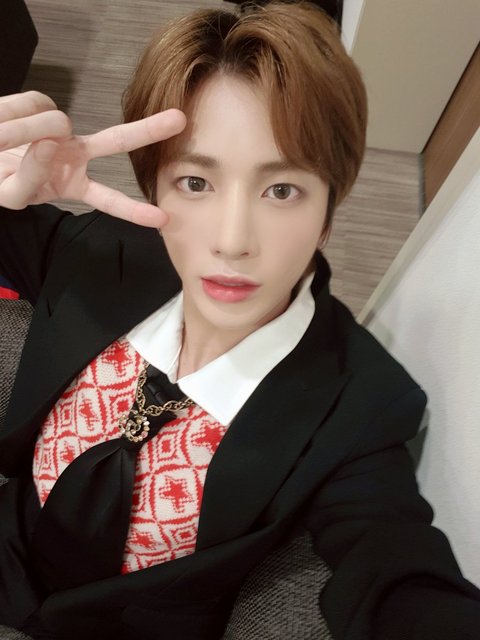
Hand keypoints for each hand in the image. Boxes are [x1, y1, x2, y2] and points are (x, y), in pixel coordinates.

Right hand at [0, 92, 185, 226]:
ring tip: (0, 141)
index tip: (161, 219)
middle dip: (146, 130)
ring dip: (22, 131)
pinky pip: (32, 105)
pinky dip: (14, 113)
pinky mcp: (43, 108)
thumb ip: (30, 177)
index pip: (107, 199)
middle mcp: (74, 157)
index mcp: (71, 186)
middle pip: (114, 141)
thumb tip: (49, 143)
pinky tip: (5, 123)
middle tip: (179, 120)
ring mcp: (61, 133)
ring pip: (56, 121)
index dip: (132, 210)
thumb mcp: (9, 192)